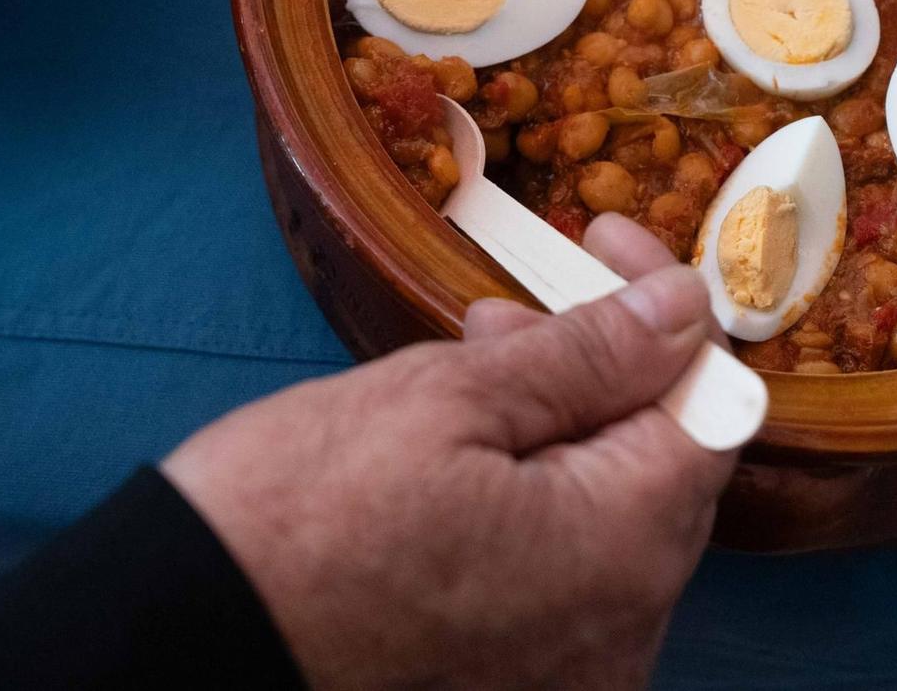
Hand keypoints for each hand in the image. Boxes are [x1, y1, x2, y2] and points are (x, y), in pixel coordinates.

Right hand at [162, 214, 738, 688]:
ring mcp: (573, 666)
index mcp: (622, 548)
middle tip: (509, 311)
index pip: (710, 406)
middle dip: (604, 368)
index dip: (668, 314)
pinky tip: (465, 459)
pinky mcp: (520, 681)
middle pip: (662, 463)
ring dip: (563, 428)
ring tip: (469, 371)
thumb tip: (682, 308)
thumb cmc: (296, 514)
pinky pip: (566, 572)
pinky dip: (536, 502)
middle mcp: (622, 626)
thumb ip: (590, 354)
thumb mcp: (447, 397)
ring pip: (610, 514)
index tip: (609, 249)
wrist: (186, 632)